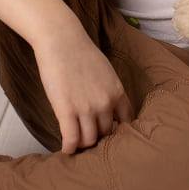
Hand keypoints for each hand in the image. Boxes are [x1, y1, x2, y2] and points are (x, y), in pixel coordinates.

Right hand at [32, 28, 135, 153]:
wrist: (61, 39)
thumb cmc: (80, 52)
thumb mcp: (105, 72)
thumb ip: (109, 91)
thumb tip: (107, 109)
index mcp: (117, 92)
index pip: (127, 122)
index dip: (118, 132)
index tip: (110, 136)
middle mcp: (105, 103)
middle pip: (106, 134)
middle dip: (98, 138)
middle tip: (89, 141)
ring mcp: (87, 108)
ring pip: (89, 140)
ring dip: (83, 145)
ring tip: (76, 146)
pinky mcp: (67, 111)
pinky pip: (71, 139)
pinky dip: (69, 148)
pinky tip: (66, 150)